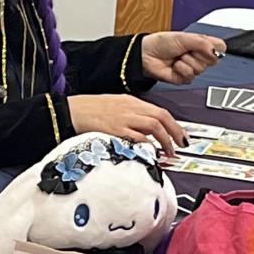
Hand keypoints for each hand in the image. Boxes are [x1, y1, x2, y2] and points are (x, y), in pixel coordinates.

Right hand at [68, 94, 185, 155]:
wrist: (71, 111)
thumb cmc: (90, 110)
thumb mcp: (115, 107)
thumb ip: (132, 117)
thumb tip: (147, 132)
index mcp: (131, 102)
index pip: (160, 111)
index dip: (174, 124)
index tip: (180, 135)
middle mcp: (131, 108)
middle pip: (161, 117)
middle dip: (175, 132)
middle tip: (181, 144)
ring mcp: (124, 118)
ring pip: (154, 125)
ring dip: (165, 139)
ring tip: (169, 152)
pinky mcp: (116, 129)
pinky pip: (138, 136)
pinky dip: (148, 144)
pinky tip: (152, 151)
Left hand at [142, 32, 226, 85]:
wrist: (147, 54)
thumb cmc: (162, 43)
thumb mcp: (184, 38)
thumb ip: (202, 43)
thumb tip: (216, 51)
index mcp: (201, 44)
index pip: (220, 48)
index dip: (215, 48)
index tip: (205, 45)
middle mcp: (199, 57)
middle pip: (212, 61)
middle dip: (197, 54)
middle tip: (186, 50)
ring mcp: (192, 68)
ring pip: (200, 69)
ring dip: (187, 61)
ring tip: (177, 57)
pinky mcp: (184, 78)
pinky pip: (190, 76)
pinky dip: (181, 70)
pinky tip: (174, 66)